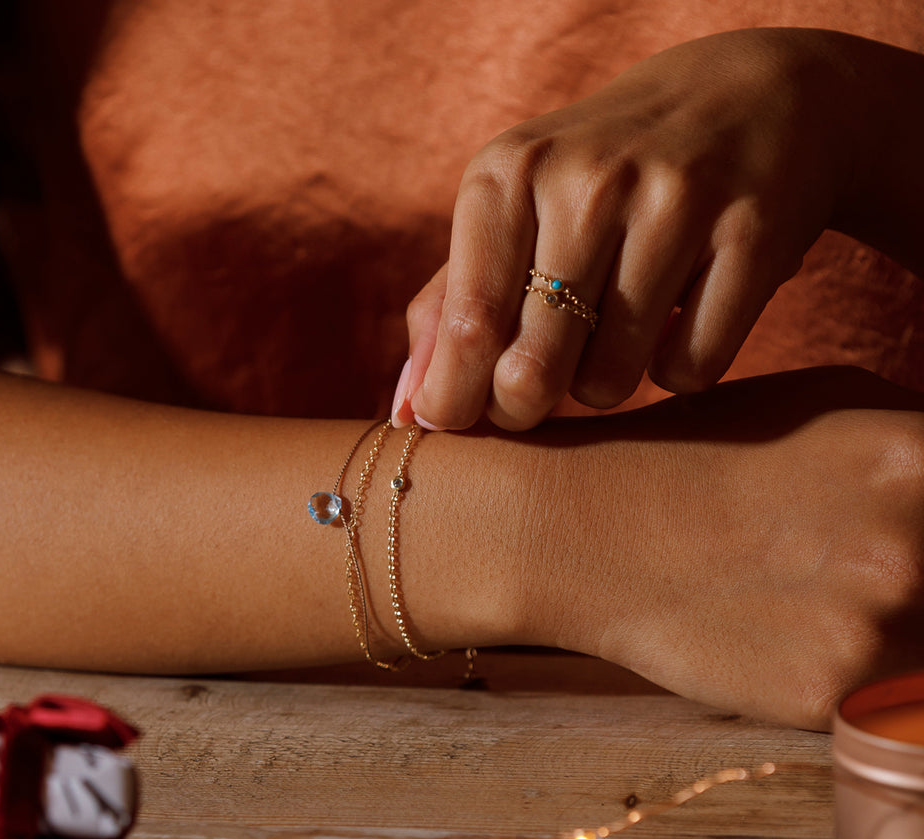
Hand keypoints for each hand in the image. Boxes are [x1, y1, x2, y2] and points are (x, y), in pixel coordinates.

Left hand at [393, 28, 863, 430]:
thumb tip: (407, 413)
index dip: (458, 400)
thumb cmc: (602, 176)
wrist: (751, 97)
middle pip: (531, 372)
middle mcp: (587, 181)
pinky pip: (688, 372)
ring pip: (610, 383)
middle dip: (524, 407)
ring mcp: (675, 204)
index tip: (463, 419)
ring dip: (604, 384)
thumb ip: (449, 308)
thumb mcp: (513, 212)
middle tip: (537, 390)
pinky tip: (679, 323)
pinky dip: (678, 371)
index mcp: (509, 173)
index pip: (467, 327)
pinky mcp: (753, 236)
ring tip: (615, 332)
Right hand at [516, 368, 923, 728]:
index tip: (917, 550)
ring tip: (814, 600)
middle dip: (920, 588)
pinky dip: (855, 681)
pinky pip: (883, 704)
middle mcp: (912, 549)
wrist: (588, 526)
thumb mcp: (831, 401)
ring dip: (898, 637)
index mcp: (923, 458)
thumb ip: (923, 440)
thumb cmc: (705, 454)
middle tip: (849, 572)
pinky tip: (790, 637)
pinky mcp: (824, 699)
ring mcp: (870, 633)